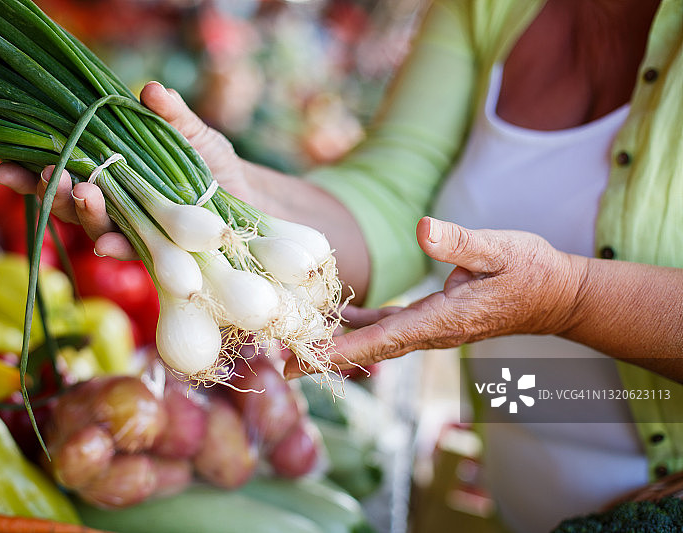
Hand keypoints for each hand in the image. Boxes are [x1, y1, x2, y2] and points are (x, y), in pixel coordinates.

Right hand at [0, 82, 248, 258]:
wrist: (247, 199)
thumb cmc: (212, 162)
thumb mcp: (191, 133)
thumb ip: (170, 115)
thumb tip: (150, 90)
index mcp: (109, 170)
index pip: (63, 170)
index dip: (31, 171)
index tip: (5, 165)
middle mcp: (113, 203)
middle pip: (70, 201)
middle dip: (53, 190)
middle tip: (47, 174)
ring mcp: (132, 228)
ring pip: (95, 226)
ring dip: (83, 213)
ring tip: (83, 193)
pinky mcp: (155, 250)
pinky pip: (131, 251)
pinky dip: (118, 246)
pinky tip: (109, 242)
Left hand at [284, 217, 586, 377]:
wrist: (554, 295)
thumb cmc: (530, 270)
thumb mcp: (498, 248)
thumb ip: (460, 242)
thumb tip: (423, 229)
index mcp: (442, 319)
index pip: (381, 339)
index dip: (340, 351)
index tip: (302, 362)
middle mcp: (429, 332)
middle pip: (367, 350)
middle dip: (325, 357)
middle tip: (279, 363)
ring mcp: (428, 329)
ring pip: (372, 342)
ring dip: (335, 344)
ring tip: (294, 342)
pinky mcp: (428, 320)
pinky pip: (384, 328)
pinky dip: (355, 326)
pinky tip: (332, 315)